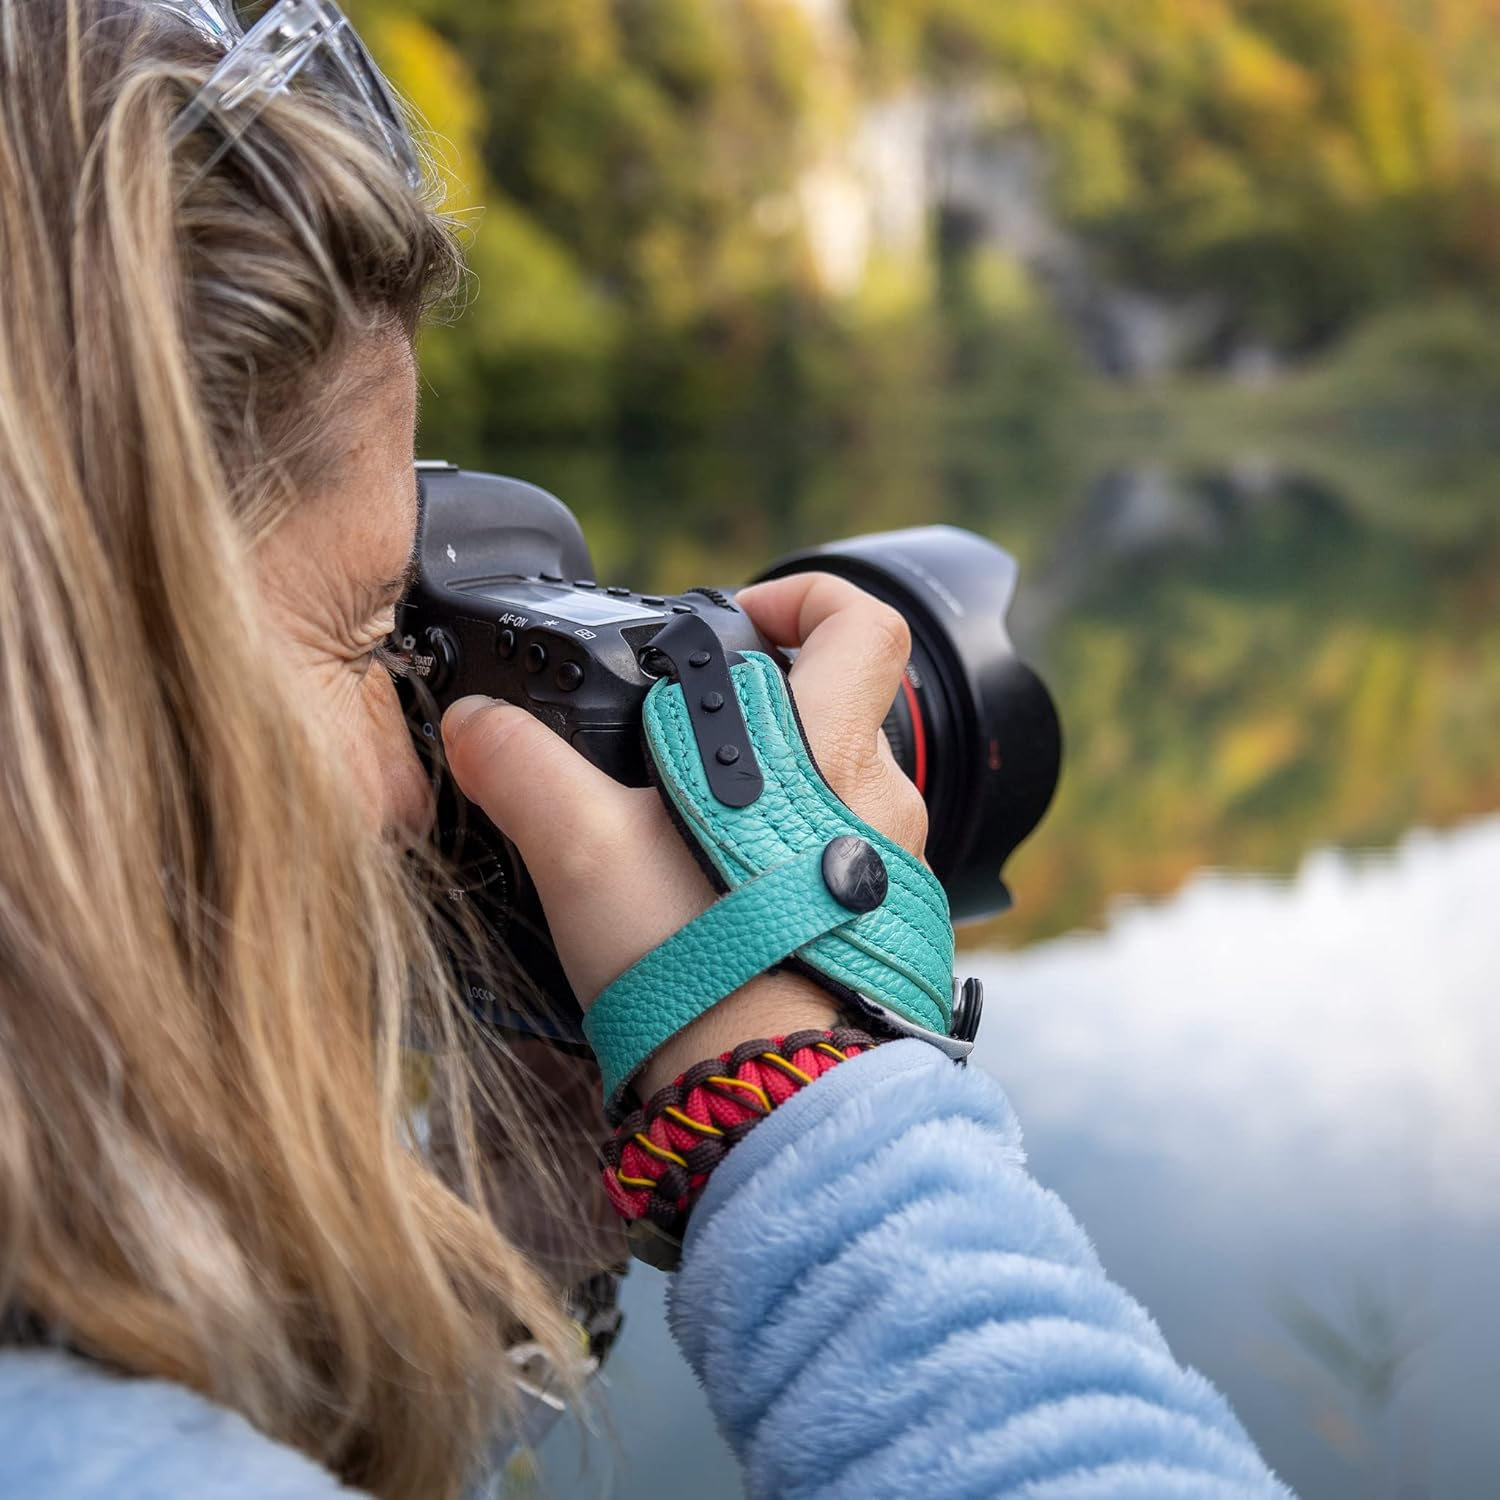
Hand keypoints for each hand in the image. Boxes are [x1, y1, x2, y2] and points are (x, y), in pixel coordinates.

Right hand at [441, 573, 926, 1098]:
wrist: (768, 1099)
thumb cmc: (698, 968)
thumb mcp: (586, 852)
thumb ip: (524, 771)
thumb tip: (476, 725)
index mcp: (825, 752)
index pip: (862, 625)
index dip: (806, 597)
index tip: (740, 620)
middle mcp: (879, 804)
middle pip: (846, 706)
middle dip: (768, 705)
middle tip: (689, 738)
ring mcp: (891, 870)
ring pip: (842, 789)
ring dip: (774, 788)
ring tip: (688, 828)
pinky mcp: (879, 930)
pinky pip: (843, 861)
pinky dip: (788, 856)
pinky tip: (718, 895)